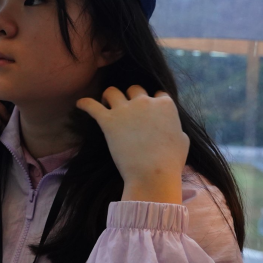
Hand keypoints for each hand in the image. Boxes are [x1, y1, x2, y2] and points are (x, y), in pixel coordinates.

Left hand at [76, 86, 188, 203]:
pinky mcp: (109, 121)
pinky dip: (84, 104)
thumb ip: (177, 129)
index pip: (158, 94)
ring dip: (109, 96)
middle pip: (135, 89)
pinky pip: (91, 105)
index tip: (148, 111)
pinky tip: (79, 104)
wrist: (153, 173)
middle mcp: (145, 102)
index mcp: (165, 105)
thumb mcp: (183, 141)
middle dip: (131, 96)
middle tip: (127, 108)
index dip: (153, 102)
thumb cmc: (170, 162)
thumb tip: (175, 130)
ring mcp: (125, 110)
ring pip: (112, 91)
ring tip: (106, 103)